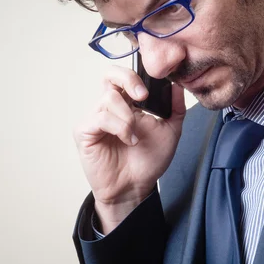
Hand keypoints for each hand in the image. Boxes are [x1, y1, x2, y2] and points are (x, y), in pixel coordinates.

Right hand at [73, 65, 185, 233]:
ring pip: (109, 99)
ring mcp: (96, 118)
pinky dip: (119, 127)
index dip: (135, 75)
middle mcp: (110, 107)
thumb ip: (175, 108)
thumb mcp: (170, 132)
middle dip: (128, 80)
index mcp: (128, 103)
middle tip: (143, 97)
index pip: (123, 75)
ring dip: (128, 118)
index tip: (152, 89)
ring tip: (135, 137)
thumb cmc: (148, 161)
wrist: (135, 187)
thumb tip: (178, 86)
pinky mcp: (85, 132)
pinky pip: (100, 118)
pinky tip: (128, 140)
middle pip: (110, 76)